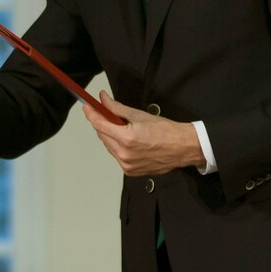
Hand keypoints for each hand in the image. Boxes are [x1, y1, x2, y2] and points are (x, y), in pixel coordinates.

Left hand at [81, 90, 205, 176]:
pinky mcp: (130, 171)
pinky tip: (128, 141)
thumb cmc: (165, 130)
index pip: (99, 125)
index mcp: (126, 138)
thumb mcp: (139, 115)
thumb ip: (116, 108)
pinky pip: (117, 156)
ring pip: (108, 146)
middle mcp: (124, 154)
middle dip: (102, 123)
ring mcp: (126, 165)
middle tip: (105, 113)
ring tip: (122, 128)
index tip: (87, 107)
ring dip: (110, 136)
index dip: (91, 114)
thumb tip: (103, 99)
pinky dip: (118, 147)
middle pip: (102, 135)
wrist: (183, 148)